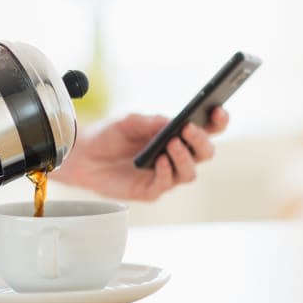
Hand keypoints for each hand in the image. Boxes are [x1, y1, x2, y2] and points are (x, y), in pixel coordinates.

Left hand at [51, 108, 229, 200]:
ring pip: (189, 173)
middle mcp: (175, 157)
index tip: (218, 111)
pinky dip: (165, 172)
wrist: (83, 155)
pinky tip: (158, 161)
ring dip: (183, 158)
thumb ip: (151, 122)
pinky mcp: (150, 190)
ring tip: (170, 143)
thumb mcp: (129, 122)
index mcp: (176, 136)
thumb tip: (174, 123)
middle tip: (188, 130)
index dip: (218, 122)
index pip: (207, 130)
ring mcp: (165, 175)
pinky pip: (166, 184)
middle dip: (201, 141)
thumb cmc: (110, 135)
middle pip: (204, 153)